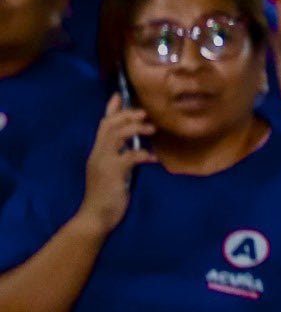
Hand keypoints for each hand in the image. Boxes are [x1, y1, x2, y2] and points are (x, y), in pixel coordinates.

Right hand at [77, 95, 157, 233]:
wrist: (95, 217)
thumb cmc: (107, 196)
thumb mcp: (113, 172)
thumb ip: (120, 158)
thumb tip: (134, 147)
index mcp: (98, 152)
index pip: (103, 125)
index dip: (111, 109)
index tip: (120, 94)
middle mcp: (98, 154)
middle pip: (109, 125)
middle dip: (127, 114)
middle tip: (145, 114)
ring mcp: (104, 163)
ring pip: (116, 135)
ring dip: (135, 129)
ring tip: (152, 130)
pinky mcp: (113, 174)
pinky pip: (129, 157)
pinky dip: (144, 154)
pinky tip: (154, 159)